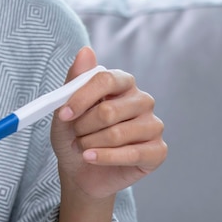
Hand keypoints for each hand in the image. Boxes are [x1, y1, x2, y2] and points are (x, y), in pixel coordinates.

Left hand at [51, 47, 166, 199]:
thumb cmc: (74, 135)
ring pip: (117, 134)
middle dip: (83, 127)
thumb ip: (75, 80)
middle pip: (109, 111)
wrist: (80, 170)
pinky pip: (132, 154)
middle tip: (76, 135)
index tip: (63, 115)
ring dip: (91, 144)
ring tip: (83, 147)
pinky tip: (91, 158)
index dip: (81, 98)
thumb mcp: (66, 109)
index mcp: (122, 83)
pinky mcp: (158, 150)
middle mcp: (142, 100)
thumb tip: (85, 50)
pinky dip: (104, 158)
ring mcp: (153, 125)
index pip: (106, 79)